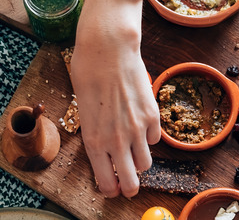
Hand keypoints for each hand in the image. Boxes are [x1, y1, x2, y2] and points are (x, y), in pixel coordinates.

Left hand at [69, 0, 159, 197]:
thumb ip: (96, 134)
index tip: (111, 187)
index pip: (106, 181)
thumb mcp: (84, 110)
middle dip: (129, 187)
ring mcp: (138, 129)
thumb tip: (105, 149)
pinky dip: (148, 137)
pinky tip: (139, 124)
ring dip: (138, 160)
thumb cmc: (88, 74)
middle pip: (131, 182)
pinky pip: (154, 139)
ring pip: (145, 164)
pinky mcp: (153, 115)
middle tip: (127, 183)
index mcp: (94, 141)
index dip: (110, 189)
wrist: (108, 49)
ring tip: (132, 149)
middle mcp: (117, 140)